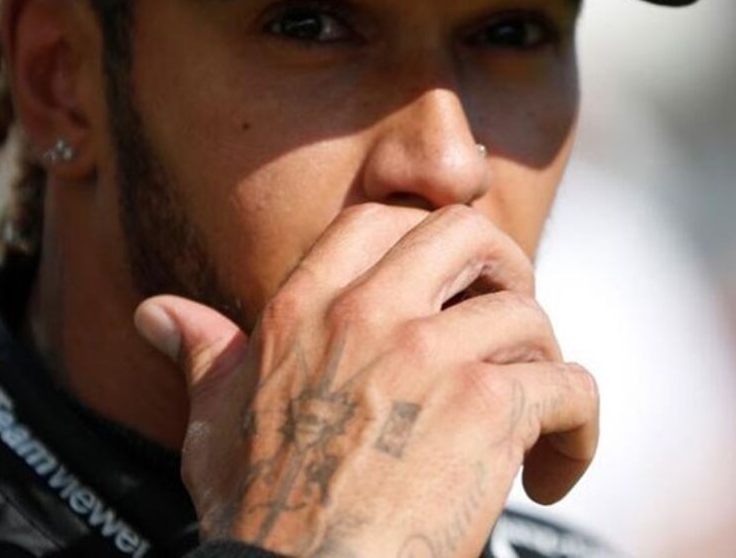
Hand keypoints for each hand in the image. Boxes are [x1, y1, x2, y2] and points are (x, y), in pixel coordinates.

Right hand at [134, 204, 598, 556]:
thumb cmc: (255, 516)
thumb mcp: (212, 425)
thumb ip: (203, 356)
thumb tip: (157, 315)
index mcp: (305, 309)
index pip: (378, 219)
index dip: (425, 236)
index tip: (451, 278)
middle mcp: (369, 315)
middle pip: (466, 232)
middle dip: (504, 267)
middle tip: (509, 323)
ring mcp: (432, 356)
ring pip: (530, 316)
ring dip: (545, 367)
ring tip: (533, 424)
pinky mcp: (486, 409)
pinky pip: (570, 387)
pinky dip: (578, 431)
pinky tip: (552, 473)